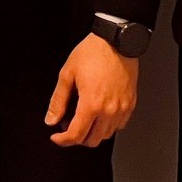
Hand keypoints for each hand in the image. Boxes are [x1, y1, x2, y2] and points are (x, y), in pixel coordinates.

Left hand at [45, 33, 139, 147]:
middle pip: (92, 140)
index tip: (57, 137)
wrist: (116, 41)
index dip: (63, 140)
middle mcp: (109, 110)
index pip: (76, 134)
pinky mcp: (131, 104)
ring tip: (83, 118)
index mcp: (91, 103)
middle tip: (68, 126)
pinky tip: (99, 114)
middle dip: (77, 138)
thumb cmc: (93, 53)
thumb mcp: (67, 74)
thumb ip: (58, 100)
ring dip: (92, 132)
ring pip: (106, 135)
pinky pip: (119, 125)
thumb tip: (51, 119)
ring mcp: (122, 108)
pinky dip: (107, 125)